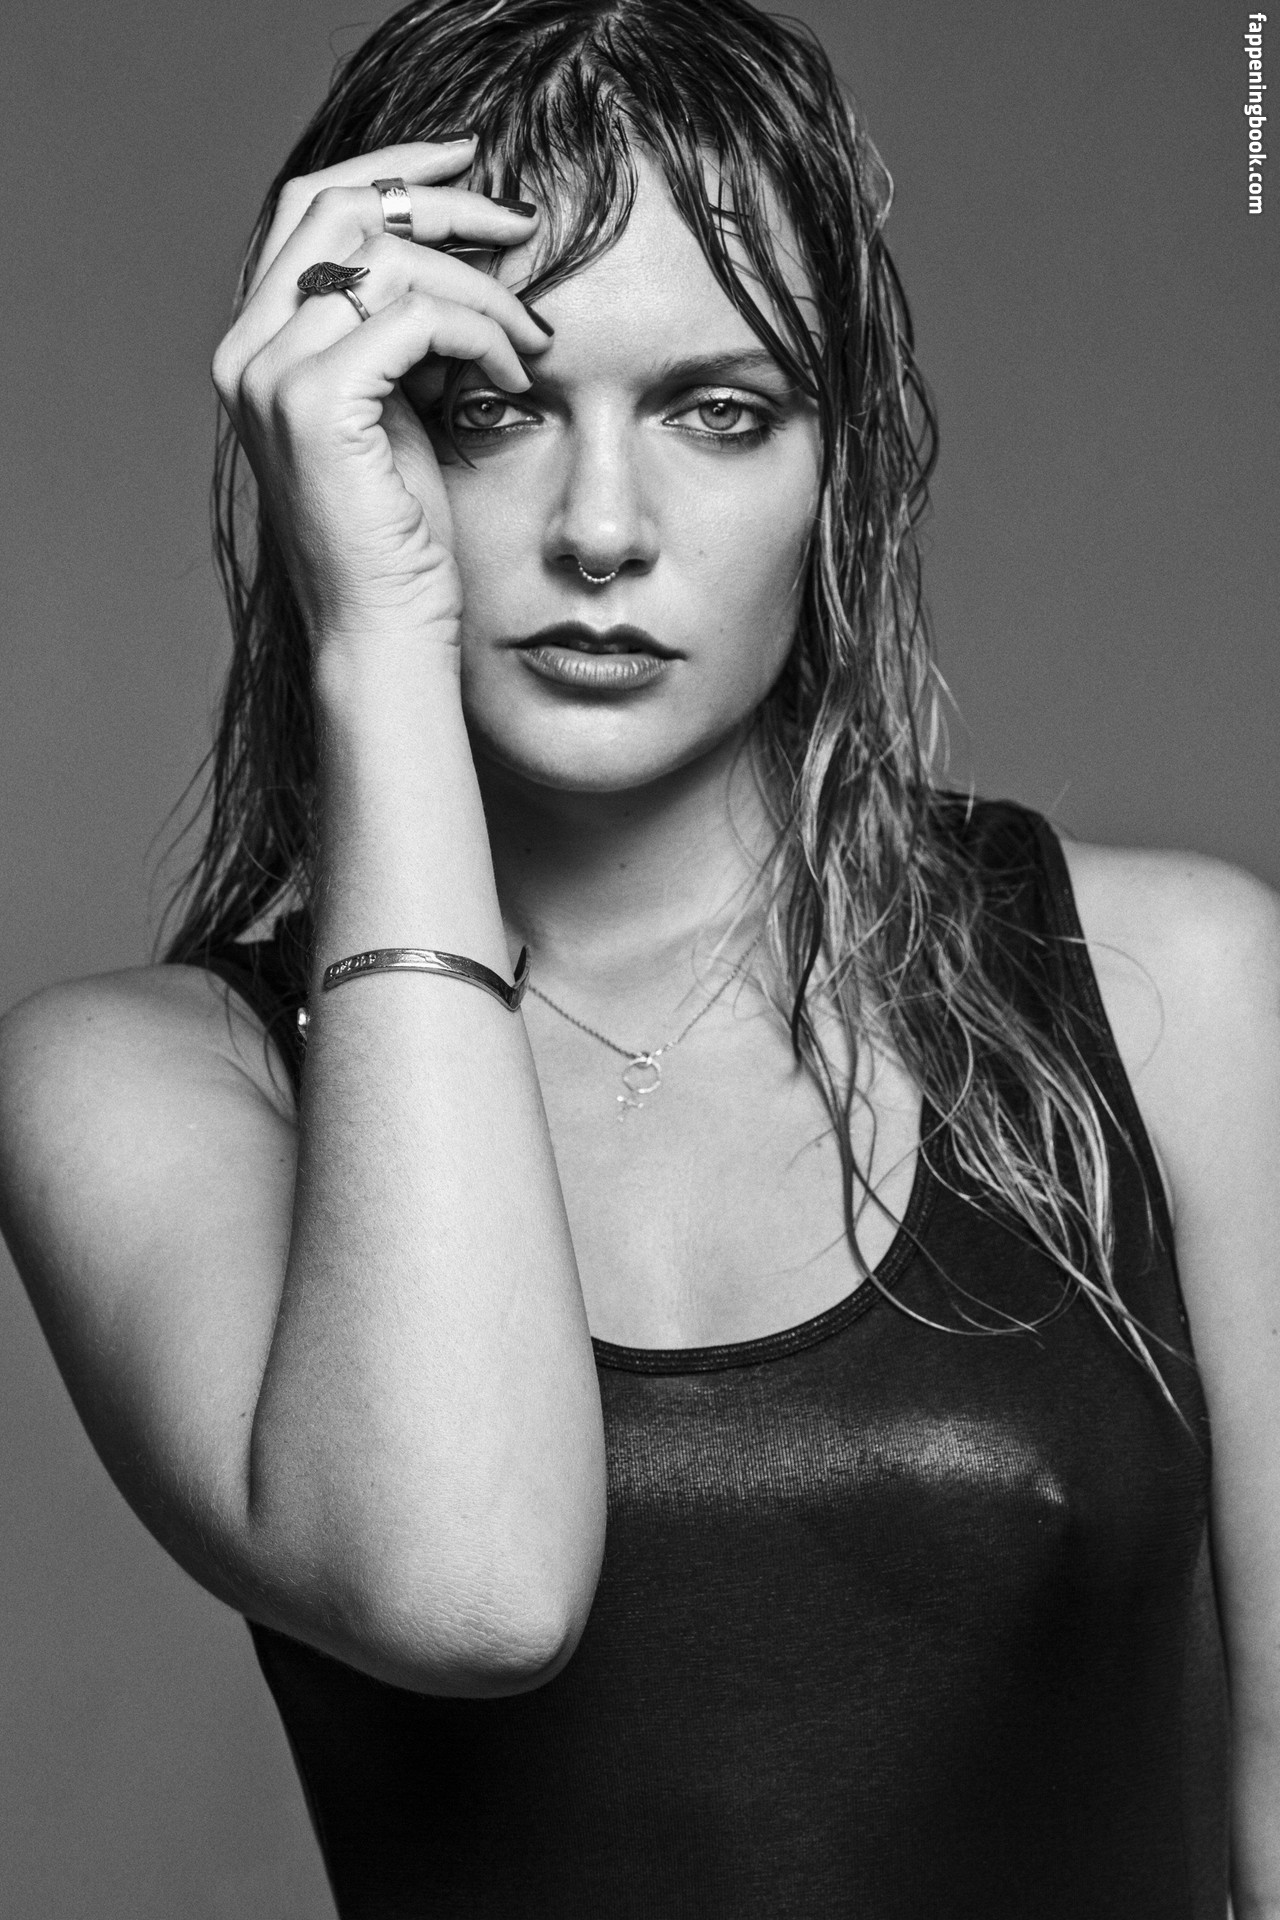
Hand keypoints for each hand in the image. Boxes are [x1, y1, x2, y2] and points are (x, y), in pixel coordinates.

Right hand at [212, 139, 551, 656]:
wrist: (383, 629)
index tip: (471, 165)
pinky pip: (415, 316)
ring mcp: (272, 376)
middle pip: (342, 208)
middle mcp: (246, 350)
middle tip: (519, 227)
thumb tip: (460, 257)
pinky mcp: (317, 407)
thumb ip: (398, 331)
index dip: (393, 168)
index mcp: (255, 343)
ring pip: (388, 259)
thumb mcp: (397, 408)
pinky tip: (510, 378)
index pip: (312, 207)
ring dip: (480, 286)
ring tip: (529, 339)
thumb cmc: (400, 535)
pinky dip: (480, 332)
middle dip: (442, 202)